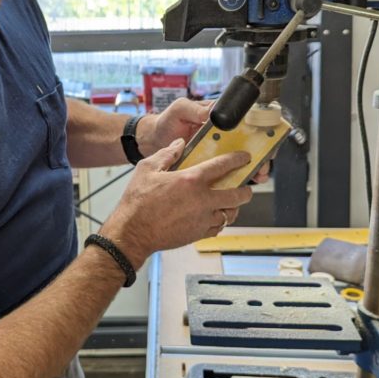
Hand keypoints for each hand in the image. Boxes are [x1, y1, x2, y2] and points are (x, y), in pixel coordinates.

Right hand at [99, 138, 253, 267]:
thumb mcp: (147, 169)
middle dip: (246, 189)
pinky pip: (218, 227)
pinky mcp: (198, 234)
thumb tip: (179, 144)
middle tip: (245, 186)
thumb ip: (166, 153)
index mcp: (191, 180)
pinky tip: (213, 216)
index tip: (244, 158)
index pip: (223, 166)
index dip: (238, 159)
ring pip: (230, 214)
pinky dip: (220, 221)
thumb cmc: (137, 202)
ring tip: (229, 202)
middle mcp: (202, 200)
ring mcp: (202, 219)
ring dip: (233, 206)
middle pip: (238, 195)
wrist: (133, 232)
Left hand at [141, 98, 273, 184]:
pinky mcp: (208, 168)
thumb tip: (210, 112)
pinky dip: (233, 181)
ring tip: (258, 176)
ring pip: (240, 162)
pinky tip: (239, 187)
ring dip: (251, 170)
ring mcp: (216, 153)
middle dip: (260, 155)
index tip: (267, 138)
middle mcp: (221, 137)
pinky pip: (224, 175)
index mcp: (218, 120)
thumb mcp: (179, 109)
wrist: (151, 141)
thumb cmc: (166, 121)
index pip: (245, 124)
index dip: (260, 131)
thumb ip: (194, 109)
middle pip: (248, 146)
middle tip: (263, 164)